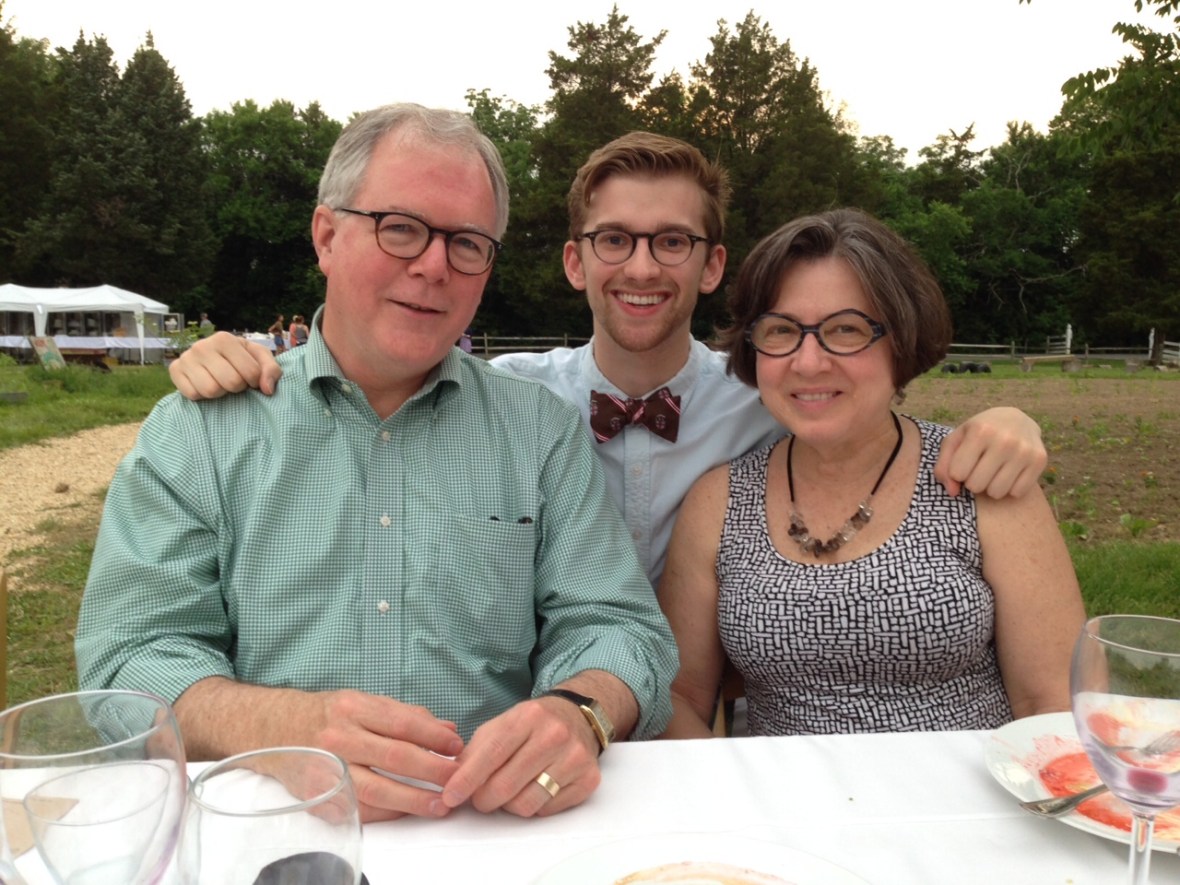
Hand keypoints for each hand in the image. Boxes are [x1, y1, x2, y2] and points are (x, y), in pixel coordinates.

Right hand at [169, 331, 282, 399]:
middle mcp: (202, 345)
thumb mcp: (260, 359)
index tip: (252, 380)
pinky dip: (202, 396)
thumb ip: (271, 370)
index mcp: (224, 338)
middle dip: (237, 387)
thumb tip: (267, 389)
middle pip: (231, 383)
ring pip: (211, 390)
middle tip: (235, 382)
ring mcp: (186, 358)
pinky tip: (205, 385)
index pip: (251, 372)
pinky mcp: (174, 371)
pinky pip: (192, 395)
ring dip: (220, 393)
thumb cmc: (240, 359)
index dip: (255, 382)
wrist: (212, 359)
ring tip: (220, 383)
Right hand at [175, 681, 463, 822]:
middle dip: (432, 770)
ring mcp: (327, 766)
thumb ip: (405, 715)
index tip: (457, 747)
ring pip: (378, 788)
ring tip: (440, 804)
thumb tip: (447, 730)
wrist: (273, 729)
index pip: (403, 723)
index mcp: (354, 707)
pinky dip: (387, 811)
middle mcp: (339, 735)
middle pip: (395, 757)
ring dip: (414, 799)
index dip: (434, 737)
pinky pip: (359, 807)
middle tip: (457, 778)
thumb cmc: (326, 715)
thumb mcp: (363, 702)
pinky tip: (407, 811)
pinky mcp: (319, 794)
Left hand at [440, 696, 600, 817]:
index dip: (467, 779)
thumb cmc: (533, 725)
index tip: (450, 796)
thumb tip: (452, 781)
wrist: (577, 717)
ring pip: (525, 804)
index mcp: (528, 717)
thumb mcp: (502, 725)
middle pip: (506, 785)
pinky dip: (533, 806)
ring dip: (509, 805)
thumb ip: (476, 751)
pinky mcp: (588, 779)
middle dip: (484, 799)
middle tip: (480, 798)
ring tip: (510, 792)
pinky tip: (533, 789)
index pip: (491, 753)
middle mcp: (554, 735)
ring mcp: (574, 758)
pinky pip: (547, 810)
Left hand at [934, 406, 1046, 498]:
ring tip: (993, 471)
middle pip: (976, 485)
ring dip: (990, 487)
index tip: (964, 462)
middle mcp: (1004, 440)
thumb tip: (952, 492)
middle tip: (979, 468)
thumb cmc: (979, 433)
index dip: (957, 472)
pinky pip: (1017, 493)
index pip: (957, 473)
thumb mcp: (956, 441)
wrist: (1016, 420)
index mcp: (980, 431)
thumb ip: (943, 466)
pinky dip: (1010, 488)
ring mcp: (1024, 451)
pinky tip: (1009, 473)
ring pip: (996, 493)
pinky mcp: (1040, 461)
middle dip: (973, 481)